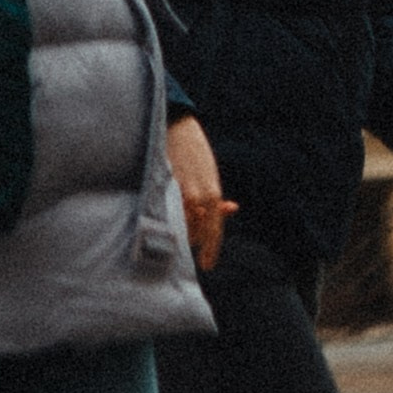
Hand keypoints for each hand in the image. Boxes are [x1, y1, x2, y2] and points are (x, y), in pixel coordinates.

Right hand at [167, 115, 237, 270]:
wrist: (177, 127)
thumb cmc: (196, 154)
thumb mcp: (211, 176)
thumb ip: (217, 196)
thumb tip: (231, 208)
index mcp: (213, 196)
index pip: (213, 232)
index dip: (210, 250)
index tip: (207, 265)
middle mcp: (198, 197)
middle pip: (194, 234)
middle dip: (192, 240)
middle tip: (186, 241)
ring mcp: (178, 193)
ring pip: (178, 225)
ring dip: (178, 229)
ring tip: (172, 225)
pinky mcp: (162, 187)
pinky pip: (164, 212)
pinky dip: (165, 216)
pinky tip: (161, 216)